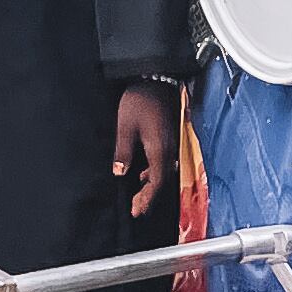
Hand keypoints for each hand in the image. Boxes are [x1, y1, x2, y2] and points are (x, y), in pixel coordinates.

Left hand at [113, 81, 177, 216]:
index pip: (156, 181)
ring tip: (139, 196)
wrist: (156, 80)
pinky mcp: (169, 138)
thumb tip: (120, 173)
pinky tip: (142, 173)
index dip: (147, 198)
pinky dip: (153, 173)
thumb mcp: (125, 127)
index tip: (137, 211)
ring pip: (163, 172)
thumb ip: (123, 152)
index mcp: (159, 149)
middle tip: (136, 210)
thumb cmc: (140, 101)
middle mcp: (169, 149)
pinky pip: (163, 162)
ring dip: (151, 186)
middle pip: (162, 180)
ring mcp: (171, 143)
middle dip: (149, 196)